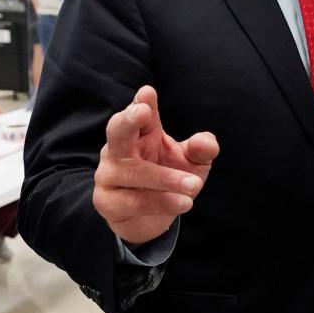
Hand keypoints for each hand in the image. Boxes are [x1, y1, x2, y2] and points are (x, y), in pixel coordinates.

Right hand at [93, 86, 217, 246]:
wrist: (153, 220)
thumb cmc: (172, 180)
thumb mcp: (193, 162)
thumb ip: (201, 150)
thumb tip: (206, 142)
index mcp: (141, 132)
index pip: (141, 113)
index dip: (143, 102)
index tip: (148, 92)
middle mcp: (119, 149)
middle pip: (117, 130)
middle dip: (129, 119)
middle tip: (143, 111)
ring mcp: (108, 174)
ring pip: (133, 171)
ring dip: (166, 179)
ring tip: (194, 185)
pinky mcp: (107, 201)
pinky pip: (132, 201)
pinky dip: (161, 202)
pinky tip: (184, 203)